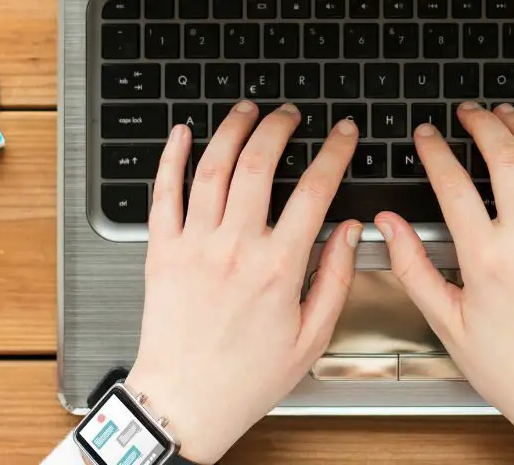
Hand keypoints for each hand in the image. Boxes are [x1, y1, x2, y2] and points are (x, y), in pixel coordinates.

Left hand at [127, 101, 359, 463]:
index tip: (344, 134)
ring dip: (232, 129)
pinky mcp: (161, 251)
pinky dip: (173, 156)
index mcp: (278, 268)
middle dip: (280, 127)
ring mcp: (193, 246)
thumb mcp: (311, 337)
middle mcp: (234, 248)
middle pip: (259, 164)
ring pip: (212, 167)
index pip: (315, 190)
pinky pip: (164, 192)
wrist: (184, 403)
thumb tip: (352, 230)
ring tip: (247, 111)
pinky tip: (183, 134)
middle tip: (291, 115)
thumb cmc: (245, 378)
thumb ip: (336, 277)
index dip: (335, 152)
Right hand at [375, 102, 513, 464]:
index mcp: (487, 260)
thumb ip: (412, 266)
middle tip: (465, 113)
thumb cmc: (511, 365)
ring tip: (503, 114)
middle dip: (481, 124)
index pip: (453, 184)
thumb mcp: (446, 322)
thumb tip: (388, 225)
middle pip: (505, 156)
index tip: (426, 136)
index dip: (434, 151)